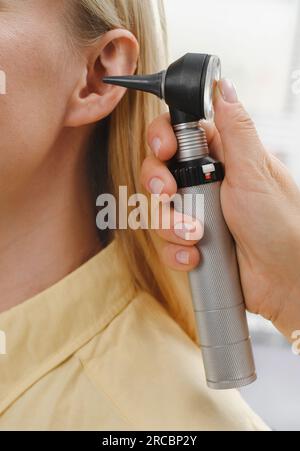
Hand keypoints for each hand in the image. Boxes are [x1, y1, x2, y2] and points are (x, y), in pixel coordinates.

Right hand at [141, 78, 299, 340]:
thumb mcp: (256, 171)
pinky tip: (194, 256)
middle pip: (157, 170)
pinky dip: (175, 251)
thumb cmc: (281, 224)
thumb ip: (235, 128)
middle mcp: (205, 182)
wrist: (284, 281)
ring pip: (156, 208)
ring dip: (168, 224)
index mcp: (222, 157)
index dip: (161, 138)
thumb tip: (223, 85)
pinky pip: (165, 242)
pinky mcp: (189, 242)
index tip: (163, 150)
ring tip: (194, 236)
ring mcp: (195, 213)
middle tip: (168, 194)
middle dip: (157, 184)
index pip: (177, 133)